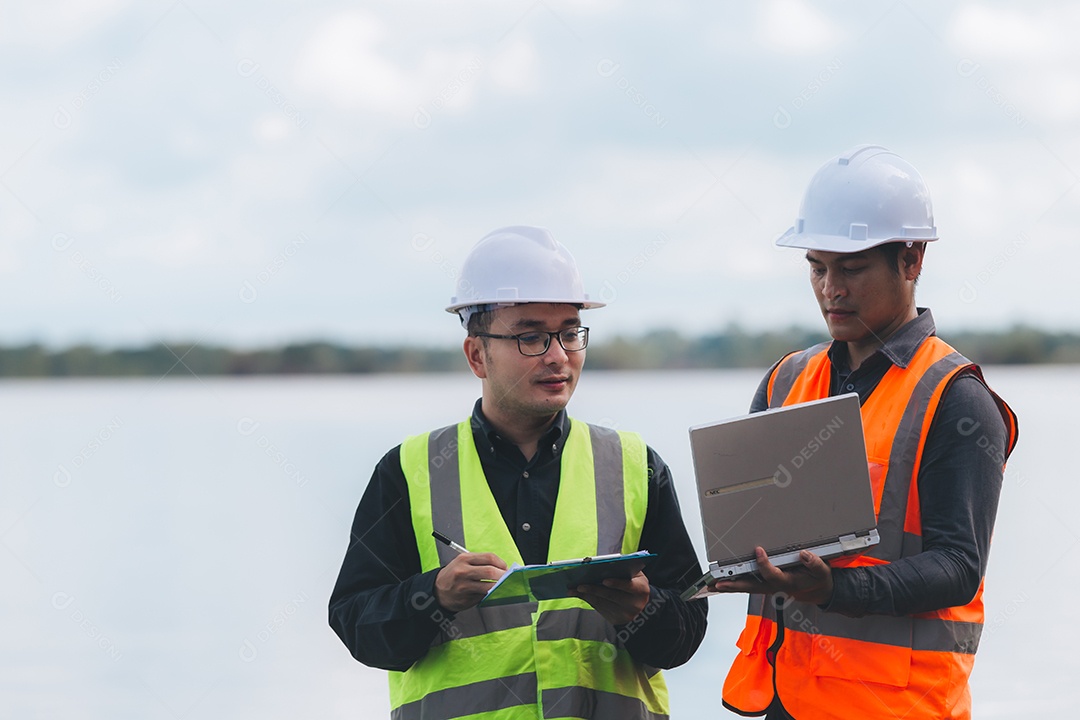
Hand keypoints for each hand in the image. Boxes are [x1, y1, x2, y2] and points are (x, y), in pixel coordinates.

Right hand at [434, 553, 507, 612]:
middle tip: (510, 578)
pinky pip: (483, 596)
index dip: (501, 563)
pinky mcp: (466, 598)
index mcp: (464, 559)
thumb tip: (502, 568)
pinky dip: (491, 595)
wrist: (437, 590)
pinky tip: (494, 594)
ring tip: (505, 586)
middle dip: (503, 576)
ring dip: (500, 587)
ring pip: (488, 586)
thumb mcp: (463, 563)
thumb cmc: (454, 574)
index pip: (489, 557)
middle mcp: (463, 571)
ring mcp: (464, 586)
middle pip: (490, 572)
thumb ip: (480, 563)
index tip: (506, 568)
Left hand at [569, 568, 649, 625]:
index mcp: (641, 589)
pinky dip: (588, 600)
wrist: (640, 604)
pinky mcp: (615, 620)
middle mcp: (635, 604)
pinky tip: (579, 594)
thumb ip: (623, 568)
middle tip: (580, 585)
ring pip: (602, 603)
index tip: (604, 580)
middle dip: (594, 590)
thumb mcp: (635, 574)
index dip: (617, 583)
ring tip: (573, 589)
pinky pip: (599, 609)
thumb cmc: (633, 582)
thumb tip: (604, 563)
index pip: (629, 586)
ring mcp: (625, 614)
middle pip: (612, 596)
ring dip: (586, 595)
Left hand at [709, 547, 833, 605]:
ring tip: (712, 584)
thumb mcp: (822, 571)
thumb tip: (804, 554)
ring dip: (730, 586)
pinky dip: (735, 585)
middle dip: (734, 584)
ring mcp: (769, 587)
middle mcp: (775, 587)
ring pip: (747, 587)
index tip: (758, 550)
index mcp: (787, 582)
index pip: (772, 575)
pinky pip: (749, 586)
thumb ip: (814, 564)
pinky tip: (724, 583)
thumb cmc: (818, 580)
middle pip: (751, 586)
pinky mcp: (767, 585)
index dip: (764, 563)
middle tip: (717, 583)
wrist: (820, 592)